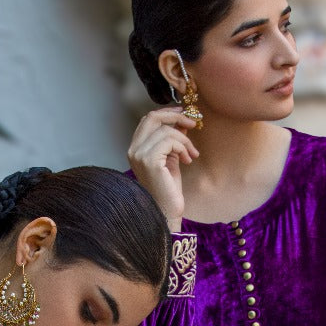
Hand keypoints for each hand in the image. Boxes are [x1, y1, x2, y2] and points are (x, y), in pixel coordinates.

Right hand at [127, 106, 200, 230]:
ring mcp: (140, 154)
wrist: (167, 211)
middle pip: (153, 117)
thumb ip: (174, 140)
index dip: (167, 113)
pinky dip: (183, 147)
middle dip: (175, 116)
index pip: (148, 120)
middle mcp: (133, 149)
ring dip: (185, 140)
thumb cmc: (169, 189)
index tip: (184, 115)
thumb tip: (183, 121)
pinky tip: (188, 160)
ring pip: (166, 130)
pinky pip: (171, 141)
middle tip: (192, 123)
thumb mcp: (172, 158)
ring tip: (192, 154)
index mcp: (136, 148)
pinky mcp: (150, 160)